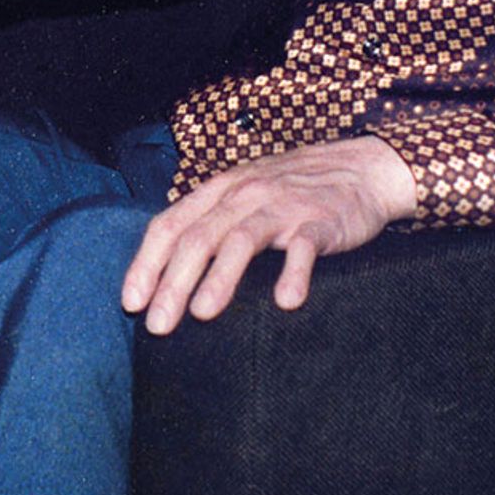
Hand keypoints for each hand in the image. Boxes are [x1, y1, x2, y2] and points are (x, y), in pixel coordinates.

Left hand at [121, 136, 417, 334]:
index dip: (147, 264)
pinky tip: (286, 302)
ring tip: (203, 315)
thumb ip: (211, 223)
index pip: (170, 225)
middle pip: (199, 237)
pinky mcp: (321, 221)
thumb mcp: (245, 195)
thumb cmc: (294, 190)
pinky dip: (294, 272)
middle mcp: (245, 195)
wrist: (362, 169)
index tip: (131, 304)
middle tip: (157, 326)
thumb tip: (168, 272)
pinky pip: (304, 246)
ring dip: (220, 278)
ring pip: (242, 239)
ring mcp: (283, 206)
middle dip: (173, 283)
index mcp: (220, 191)